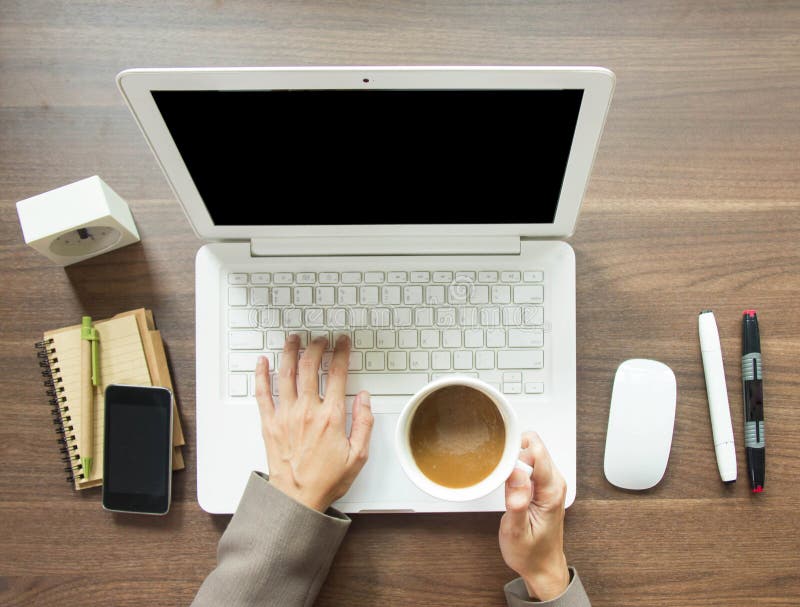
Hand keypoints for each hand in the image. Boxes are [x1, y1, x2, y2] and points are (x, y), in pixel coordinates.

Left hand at [255, 334, 373, 511]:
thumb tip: (365, 399)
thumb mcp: (358, 455)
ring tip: (294, 339)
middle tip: (321, 340)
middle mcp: (307, 411)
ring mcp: (286, 415)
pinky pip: (262, 393)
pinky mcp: (270, 423)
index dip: (342, 354)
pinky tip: (262, 362)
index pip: (338, 374)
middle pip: (311, 367)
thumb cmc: (325, 480)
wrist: (297, 499)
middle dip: (317, 347)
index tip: (343, 344)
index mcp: (331, 417)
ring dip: (291, 352)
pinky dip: (262, 374)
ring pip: (287, 373)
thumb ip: (364, 423)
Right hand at [499, 432, 569, 600]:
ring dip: (513, 462)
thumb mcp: (517, 531)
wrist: (542, 566)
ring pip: (530, 452)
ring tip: (506, 485)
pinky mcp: (544, 483)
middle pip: (533, 446)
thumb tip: (516, 473)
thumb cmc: (531, 553)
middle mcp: (555, 482)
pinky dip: (515, 468)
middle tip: (502, 480)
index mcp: (551, 491)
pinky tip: (509, 485)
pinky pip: (529, 462)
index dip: (513, 453)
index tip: (500, 465)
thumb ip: (517, 501)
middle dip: (512, 456)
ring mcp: (551, 481)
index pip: (536, 451)